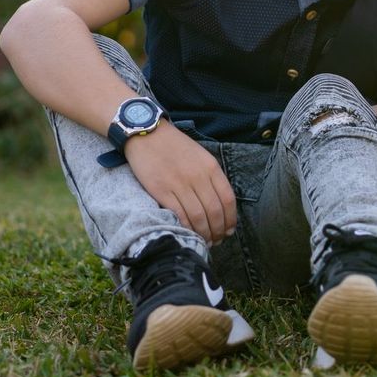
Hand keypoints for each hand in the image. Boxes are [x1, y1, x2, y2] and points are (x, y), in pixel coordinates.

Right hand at [125, 122, 236, 244]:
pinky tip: (188, 234)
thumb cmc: (175, 146)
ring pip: (198, 216)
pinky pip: (179, 215)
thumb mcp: (200, 156)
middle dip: (218, 231)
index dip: (230, 219)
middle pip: (214, 211)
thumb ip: (211, 177)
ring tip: (204, 241)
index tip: (229, 231)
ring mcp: (180, 184)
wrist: (147, 134)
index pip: (228, 199)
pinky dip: (186, 228)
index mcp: (211, 167)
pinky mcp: (162, 191)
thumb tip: (219, 204)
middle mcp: (198, 176)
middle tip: (217, 241)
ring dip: (204, 233)